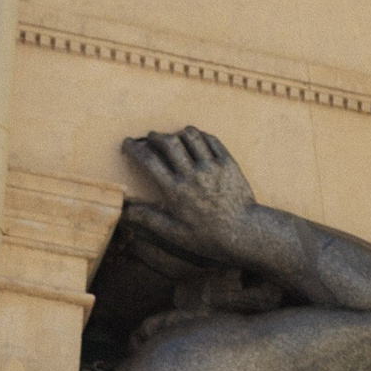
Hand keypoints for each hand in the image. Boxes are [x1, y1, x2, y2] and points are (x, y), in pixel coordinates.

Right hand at [121, 126, 267, 269]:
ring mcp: (211, 167)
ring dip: (178, 133)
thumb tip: (125, 212)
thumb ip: (150, 219)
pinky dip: (200, 136)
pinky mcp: (228, 163)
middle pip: (168, 142)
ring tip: (174, 138)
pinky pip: (211, 139)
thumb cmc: (209, 237)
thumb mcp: (176, 234)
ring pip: (190, 135)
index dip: (135, 148)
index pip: (149, 160)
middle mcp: (192, 175)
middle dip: (155, 136)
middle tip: (151, 137)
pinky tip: (196, 140)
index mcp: (175, 191)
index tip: (128, 143)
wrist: (245, 234)